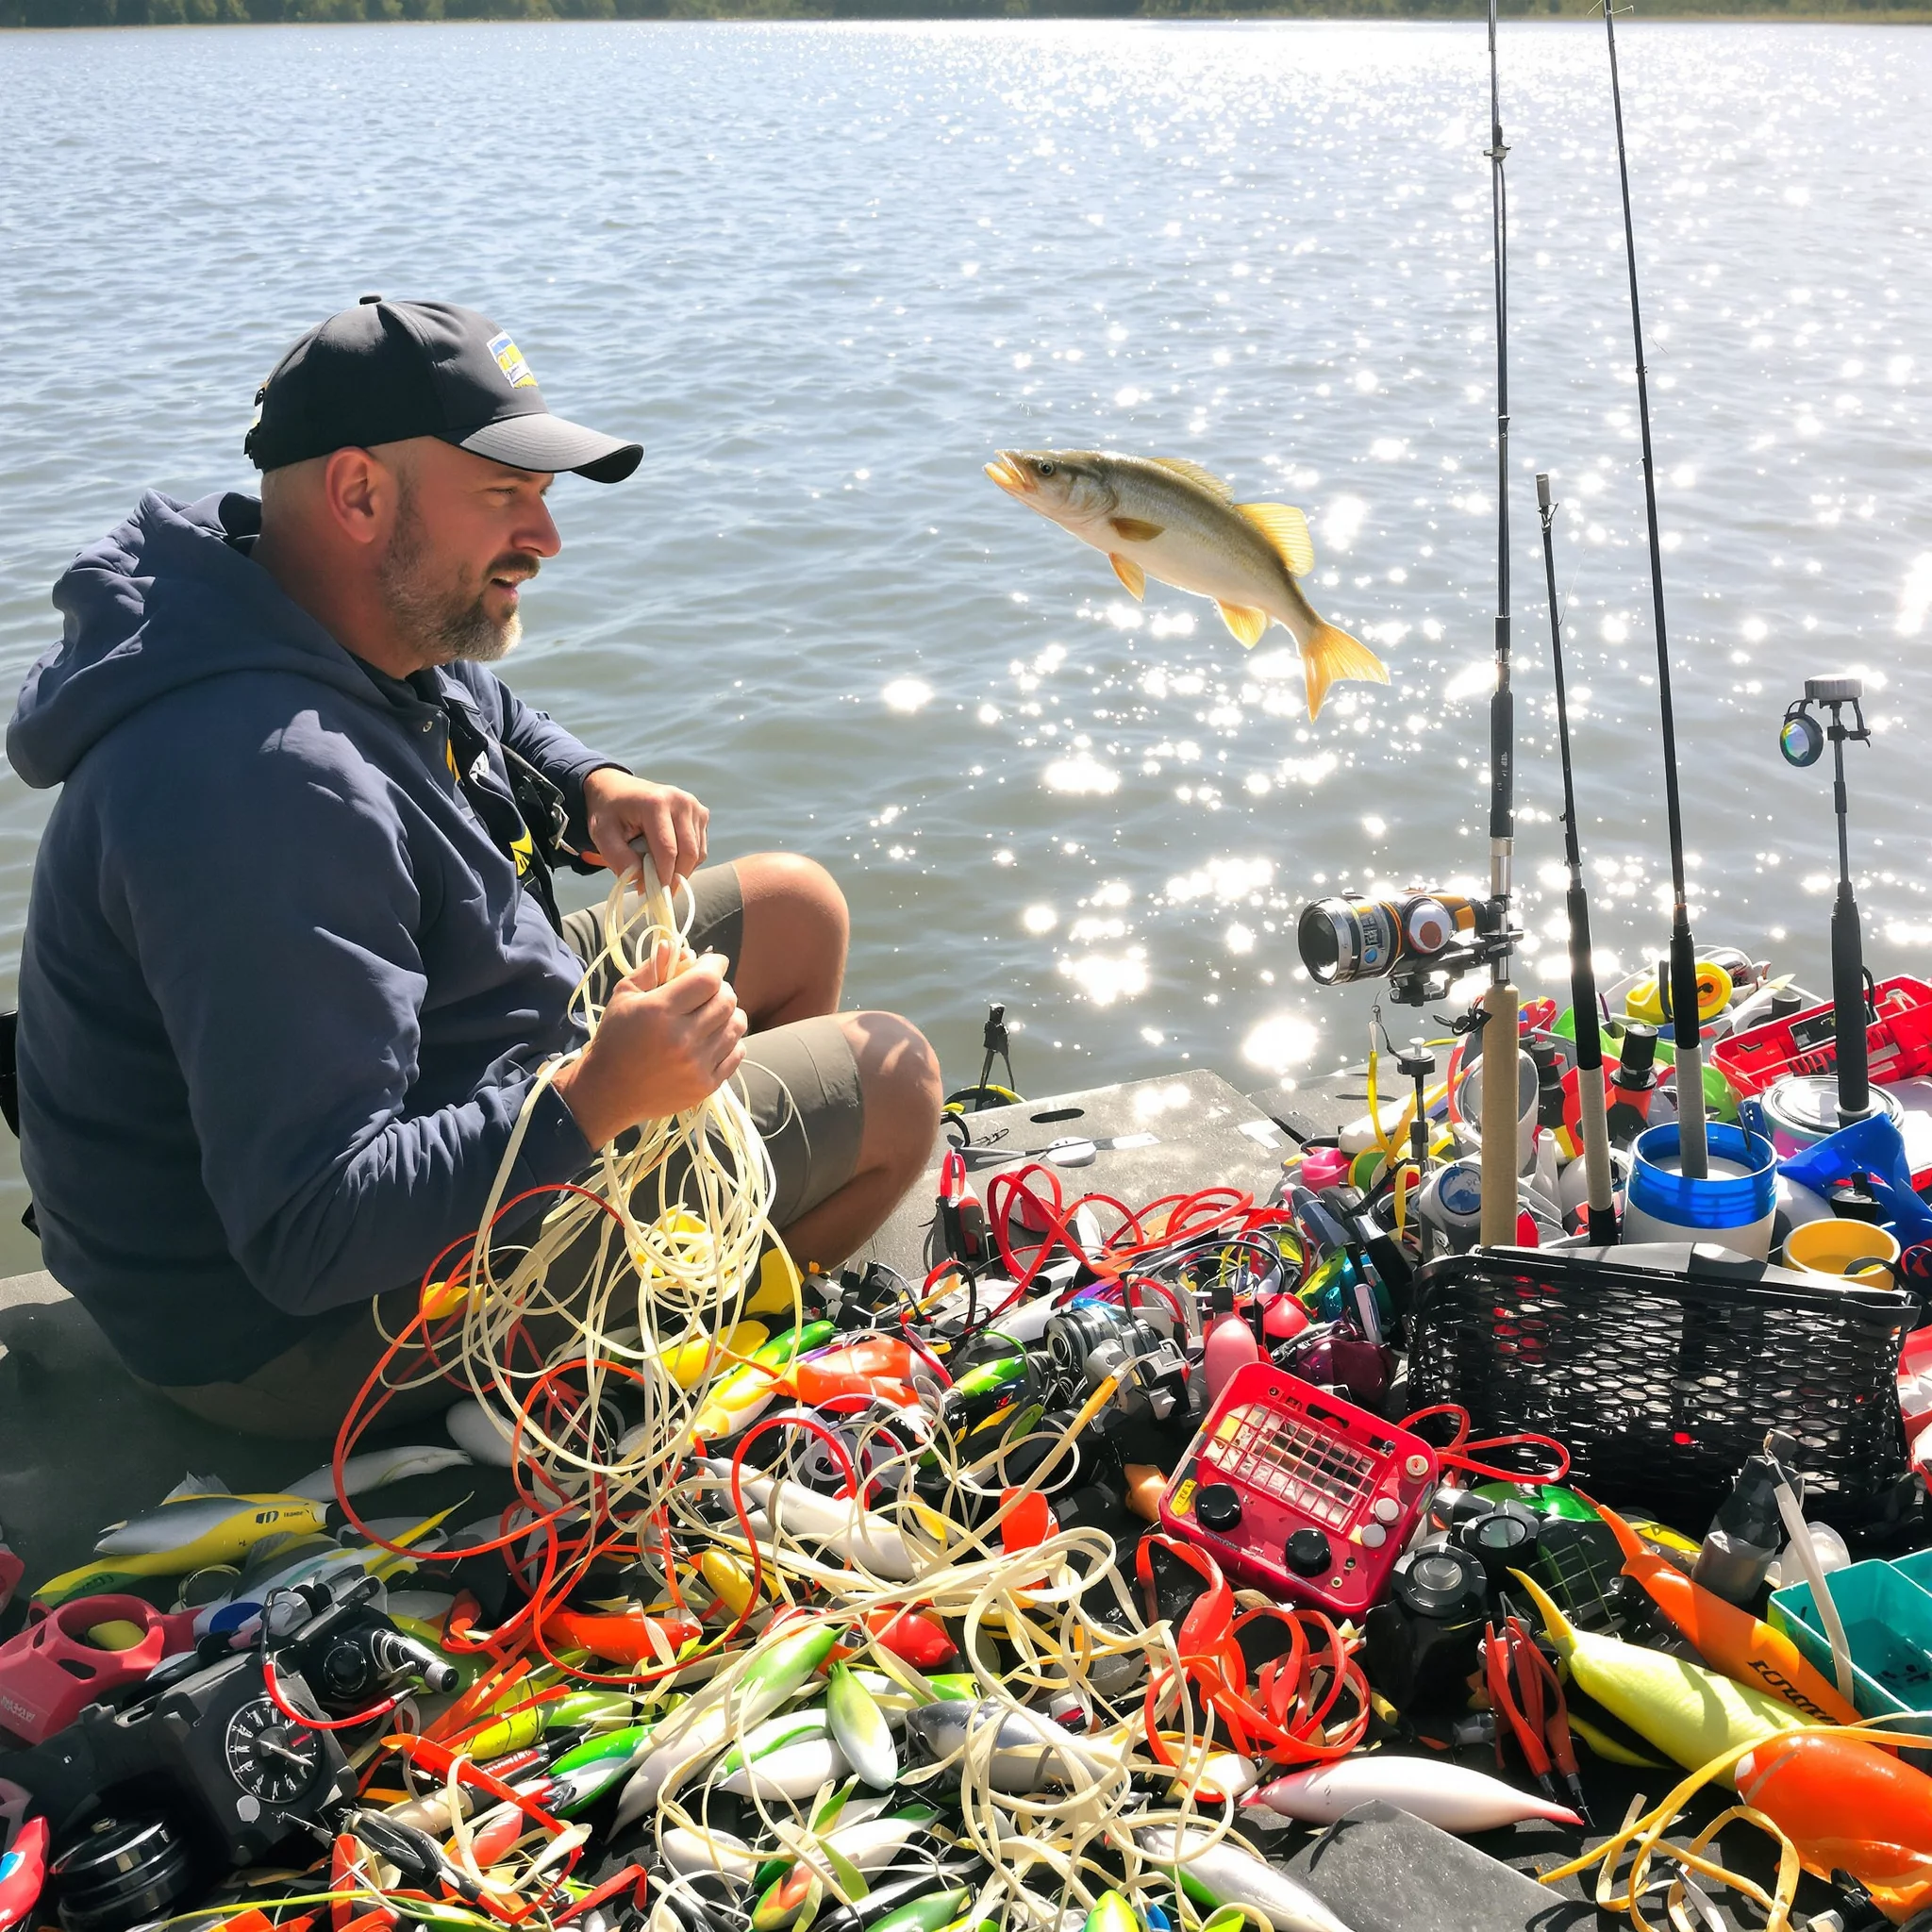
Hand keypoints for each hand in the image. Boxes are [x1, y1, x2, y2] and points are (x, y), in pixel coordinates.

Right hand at [550, 941, 746, 1145]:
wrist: (607, 1092)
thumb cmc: (614, 1038)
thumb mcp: (624, 996)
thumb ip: (651, 968)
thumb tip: (676, 946)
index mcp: (660, 1012)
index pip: (708, 979)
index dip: (715, 964)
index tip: (712, 962)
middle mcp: (682, 1038)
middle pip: (727, 1000)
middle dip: (722, 988)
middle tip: (708, 989)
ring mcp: (697, 1065)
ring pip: (736, 1025)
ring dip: (729, 1013)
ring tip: (712, 1013)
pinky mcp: (706, 1085)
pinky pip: (737, 1053)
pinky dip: (731, 1040)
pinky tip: (714, 1038)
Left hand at [583, 768, 708, 890]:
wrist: (617, 789)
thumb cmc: (609, 812)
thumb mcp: (602, 834)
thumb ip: (618, 858)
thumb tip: (641, 880)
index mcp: (656, 803)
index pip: (667, 850)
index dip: (662, 876)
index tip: (652, 894)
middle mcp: (681, 801)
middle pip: (688, 853)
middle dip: (674, 878)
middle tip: (659, 892)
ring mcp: (694, 806)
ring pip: (697, 853)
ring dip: (681, 871)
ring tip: (659, 874)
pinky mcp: (701, 813)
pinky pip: (700, 848)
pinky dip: (687, 861)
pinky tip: (668, 860)